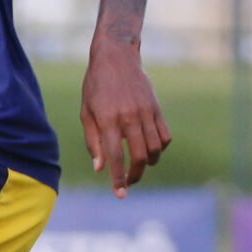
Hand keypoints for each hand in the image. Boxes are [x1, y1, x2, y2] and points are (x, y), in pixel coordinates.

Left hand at [79, 36, 170, 198]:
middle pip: (139, 157)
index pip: (115, 157)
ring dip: (148, 163)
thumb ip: (93, 141)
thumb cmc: (95, 86)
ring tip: (138, 165)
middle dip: (134, 176)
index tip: (120, 194)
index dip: (118, 179)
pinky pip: (165, 136)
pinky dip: (161, 148)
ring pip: (155, 148)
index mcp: (108, 120)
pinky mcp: (157, 108)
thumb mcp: (86, 112)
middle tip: (128, 183)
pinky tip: (150, 148)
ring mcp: (146, 112)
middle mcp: (129, 117)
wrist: (116, 56)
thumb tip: (100, 168)